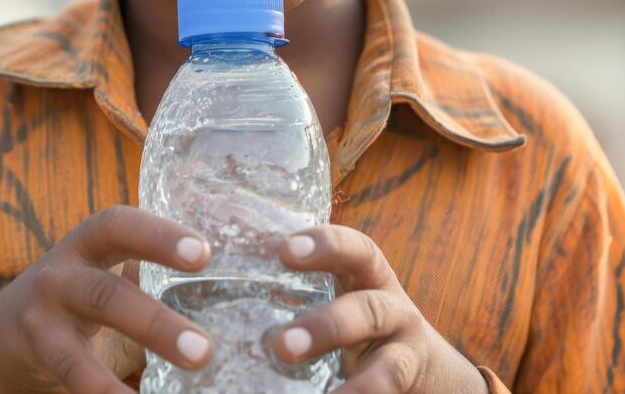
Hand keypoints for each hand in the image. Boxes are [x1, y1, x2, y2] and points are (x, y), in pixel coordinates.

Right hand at [0, 205, 213, 393]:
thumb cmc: (77, 298)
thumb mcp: (105, 273)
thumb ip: (153, 276)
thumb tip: (241, 298)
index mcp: (89, 243)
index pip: (120, 225)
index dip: (159, 236)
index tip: (205, 254)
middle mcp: (61, 273)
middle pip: (107, 293)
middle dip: (156, 324)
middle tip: (206, 351)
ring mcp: (43, 315)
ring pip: (85, 350)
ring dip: (133, 366)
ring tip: (183, 375)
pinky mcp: (37, 351)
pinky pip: (73, 374)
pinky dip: (106, 392)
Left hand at [272, 226, 488, 393]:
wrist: (420, 370)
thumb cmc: (353, 328)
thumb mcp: (333, 297)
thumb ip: (291, 291)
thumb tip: (204, 294)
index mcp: (367, 278)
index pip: (355, 249)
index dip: (325, 245)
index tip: (284, 251)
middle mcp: (393, 309)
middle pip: (368, 310)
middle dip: (328, 327)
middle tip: (283, 346)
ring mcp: (404, 353)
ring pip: (388, 368)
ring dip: (355, 387)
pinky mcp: (405, 385)